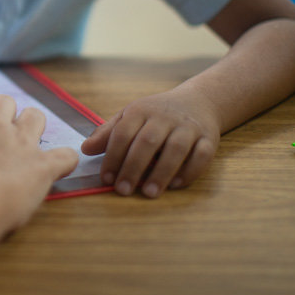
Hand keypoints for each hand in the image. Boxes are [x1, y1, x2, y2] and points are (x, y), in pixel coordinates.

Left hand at [81, 93, 219, 197]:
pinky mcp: (209, 138)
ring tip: (149, 193)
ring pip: (176, 148)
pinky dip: (190, 170)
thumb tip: (85, 150)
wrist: (198, 101)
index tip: (106, 179)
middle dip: (133, 167)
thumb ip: (108, 134)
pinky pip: (202, 155)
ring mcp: (188, 127)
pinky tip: (176, 184)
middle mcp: (164, 117)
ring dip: (161, 172)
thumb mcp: (130, 117)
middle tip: (123, 190)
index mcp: (141, 111)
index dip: (113, 156)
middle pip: (148, 142)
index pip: (123, 133)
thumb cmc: (156, 115)